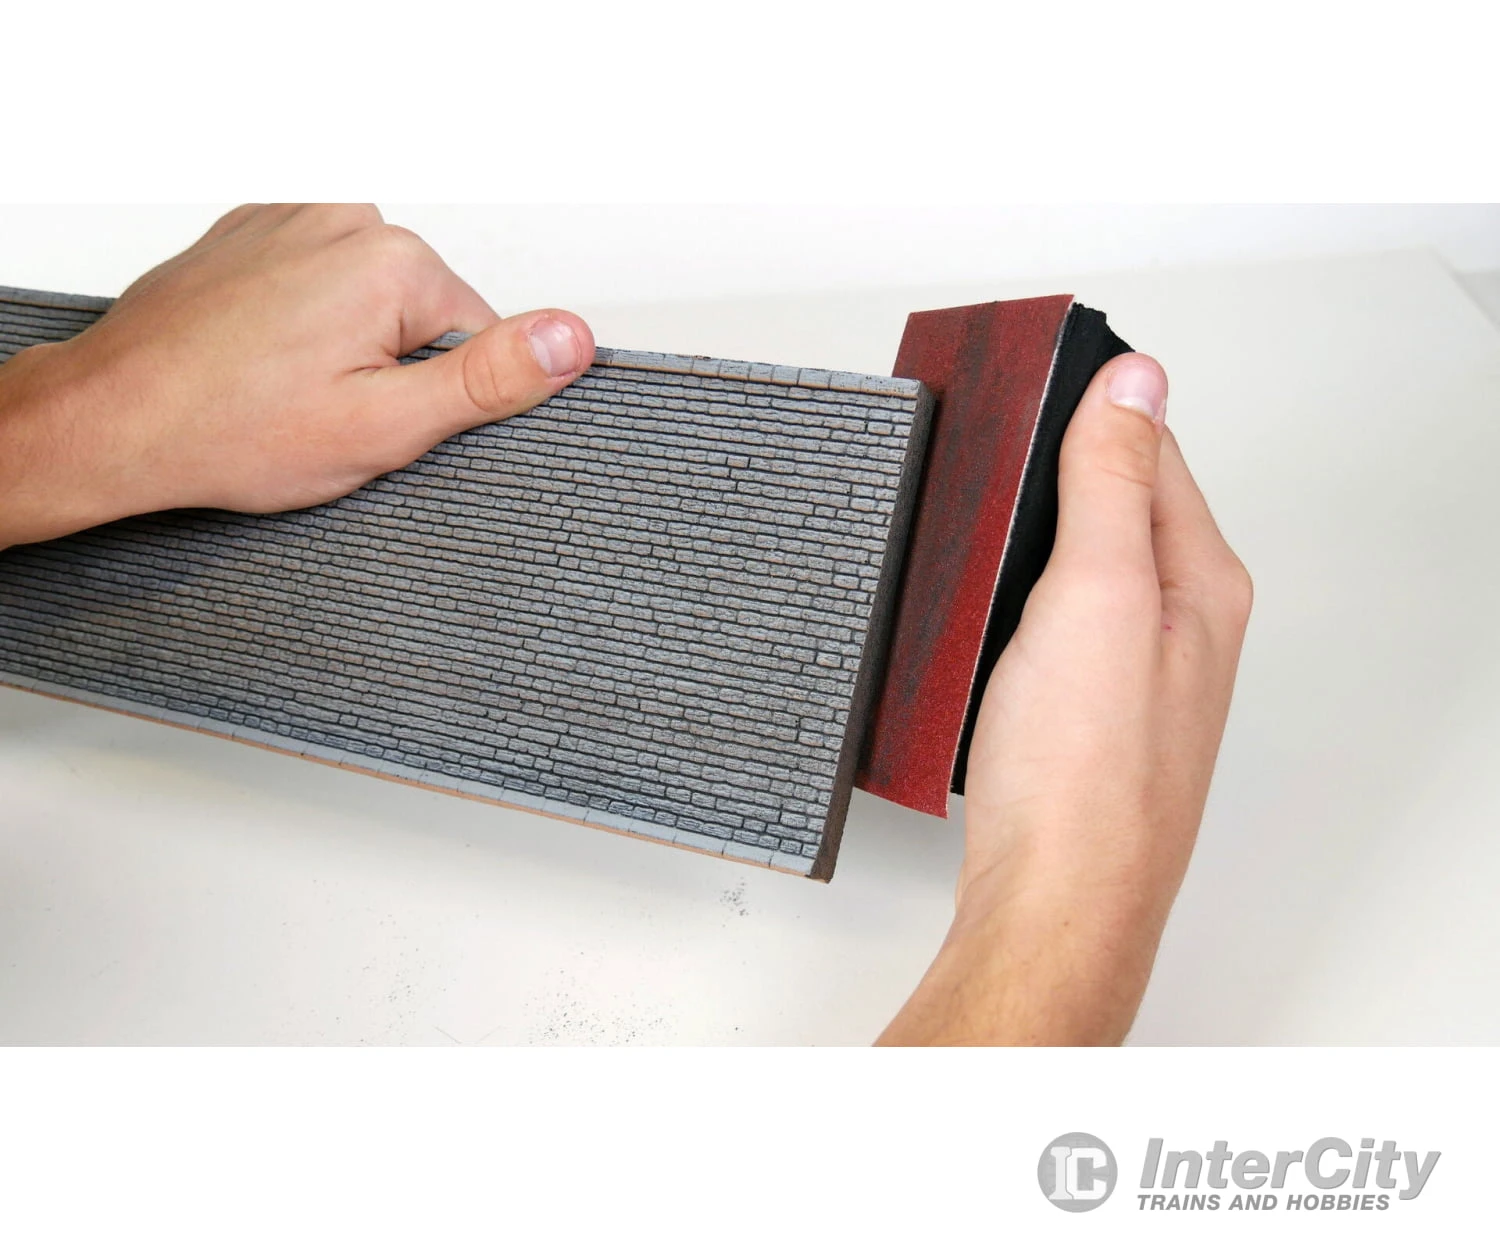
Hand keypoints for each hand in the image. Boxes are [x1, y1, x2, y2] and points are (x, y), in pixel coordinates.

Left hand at [0, 203, 594, 547]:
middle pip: (423, 314)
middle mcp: (345, 220)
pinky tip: (266, 365)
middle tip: (330, 417)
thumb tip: (570, 338)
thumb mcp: (384, 426)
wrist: (113, 418)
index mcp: (392, 261)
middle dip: (393, 372)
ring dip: (348, 349)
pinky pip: (317, 283)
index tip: (383, 424)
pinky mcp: (251, 234)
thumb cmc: (230, 429)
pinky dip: (305, 325)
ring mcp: (291, 219)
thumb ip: (487, 379)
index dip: (442, 398)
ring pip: (369, 301)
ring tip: (289, 394)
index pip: (480, 336)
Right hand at [879, 354, 1251, 1044]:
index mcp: (1201, 585)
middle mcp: (1178, 627)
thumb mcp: (1098, 596)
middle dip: (1063, 468)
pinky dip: (1021, 595)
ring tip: (989, 505)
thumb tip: (1134, 381)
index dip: (1092, 410)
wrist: (1052, 903)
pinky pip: (1057, 622)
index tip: (1029, 385)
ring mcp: (1131, 673)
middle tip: (1000, 437)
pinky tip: (989, 602)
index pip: (1154, 453)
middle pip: (1123, 507)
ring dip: (1039, 533)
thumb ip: (1112, 485)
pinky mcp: (1083, 711)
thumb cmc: (1084, 776)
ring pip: (1087, 568)